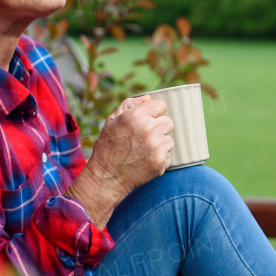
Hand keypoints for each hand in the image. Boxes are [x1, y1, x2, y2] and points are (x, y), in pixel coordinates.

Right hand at [70, 95, 172, 227]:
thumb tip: (148, 97)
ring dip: (160, 145)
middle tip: (143, 139)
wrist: (106, 178)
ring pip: (169, 140)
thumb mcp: (111, 121)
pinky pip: (168, 155)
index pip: (161, 105)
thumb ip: (129, 104)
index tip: (147, 121)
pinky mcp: (161, 160)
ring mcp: (156, 145)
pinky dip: (159, 158)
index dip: (154, 113)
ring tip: (142, 151)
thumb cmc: (107, 148)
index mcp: (135, 115)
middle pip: (168, 122)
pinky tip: (145, 161)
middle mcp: (147, 128)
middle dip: (158, 129)